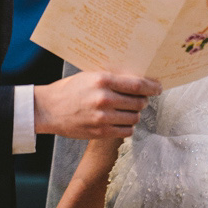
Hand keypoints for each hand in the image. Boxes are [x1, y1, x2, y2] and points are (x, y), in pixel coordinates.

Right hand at [34, 72, 161, 138]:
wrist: (49, 109)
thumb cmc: (71, 89)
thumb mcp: (91, 76)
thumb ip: (113, 78)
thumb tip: (138, 78)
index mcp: (103, 81)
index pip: (137, 85)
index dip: (152, 87)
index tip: (158, 87)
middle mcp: (104, 99)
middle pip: (139, 102)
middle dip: (143, 101)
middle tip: (140, 99)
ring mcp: (103, 118)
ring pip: (134, 118)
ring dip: (135, 114)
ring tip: (128, 110)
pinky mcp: (100, 132)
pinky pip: (126, 132)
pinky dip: (128, 126)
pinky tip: (121, 121)